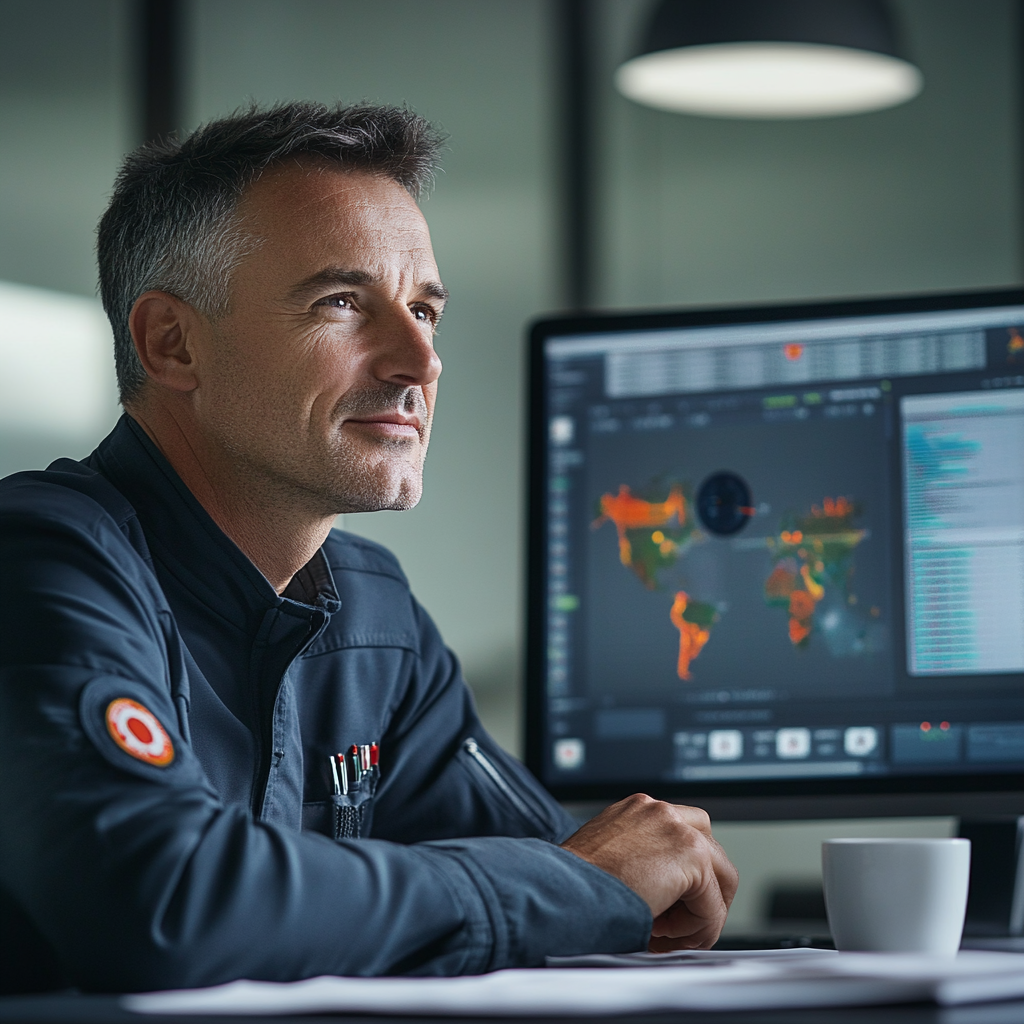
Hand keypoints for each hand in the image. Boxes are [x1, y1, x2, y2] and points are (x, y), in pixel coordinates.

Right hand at [560, 793, 737, 950]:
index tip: (665, 912)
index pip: (683, 837)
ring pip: (720, 876)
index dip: (681, 882)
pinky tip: (663, 935)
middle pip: (710, 850)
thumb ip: (638, 864)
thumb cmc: (571, 887)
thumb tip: (665, 897)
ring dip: (701, 913)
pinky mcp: (690, 852)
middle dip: (701, 894)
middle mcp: (657, 811)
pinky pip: (713, 903)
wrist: (560, 891)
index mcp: (636, 811)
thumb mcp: (605, 863)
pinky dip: (697, 928)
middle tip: (677, 928)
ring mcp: (676, 826)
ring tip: (670, 936)